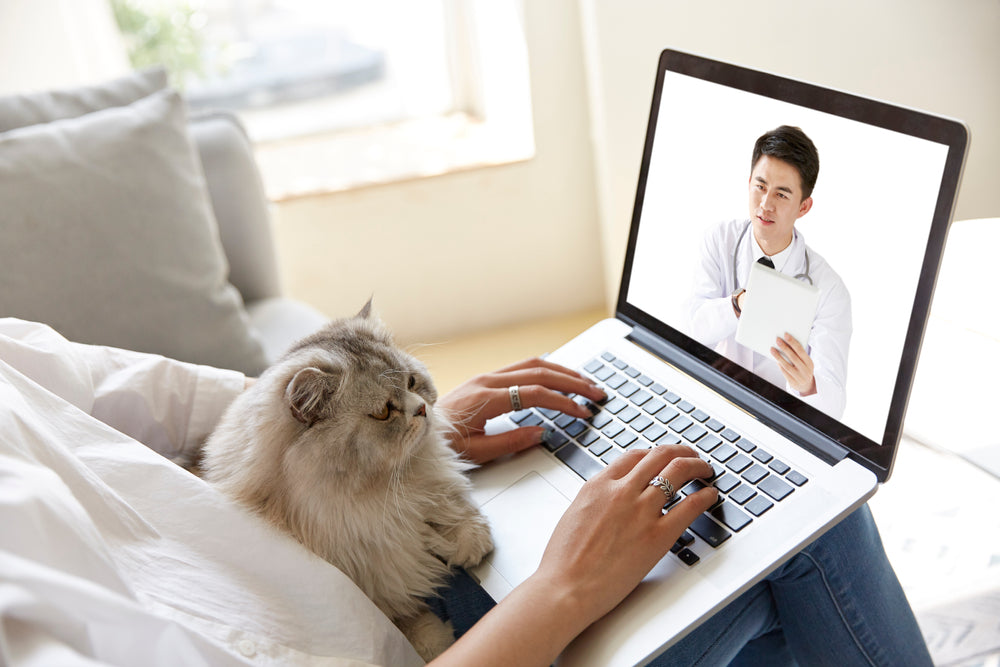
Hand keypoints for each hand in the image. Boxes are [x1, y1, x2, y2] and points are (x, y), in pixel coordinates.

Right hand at [429, 445, 717, 666]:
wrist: (565, 588)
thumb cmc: (564, 561)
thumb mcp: (574, 514)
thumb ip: (596, 500)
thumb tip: (609, 498)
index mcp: (598, 485)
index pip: (634, 455)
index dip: (654, 453)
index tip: (663, 457)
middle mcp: (622, 491)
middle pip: (660, 455)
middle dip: (680, 451)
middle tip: (691, 455)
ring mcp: (641, 511)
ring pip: (678, 471)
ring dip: (697, 466)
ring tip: (705, 469)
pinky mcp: (657, 536)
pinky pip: (690, 506)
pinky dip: (705, 496)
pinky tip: (711, 495)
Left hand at [436, 357, 605, 463]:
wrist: (416, 430)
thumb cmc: (443, 444)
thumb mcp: (477, 452)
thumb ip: (511, 442)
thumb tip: (542, 432)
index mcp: (486, 398)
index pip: (534, 394)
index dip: (562, 402)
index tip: (583, 411)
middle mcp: (488, 381)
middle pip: (539, 373)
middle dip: (572, 382)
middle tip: (596, 392)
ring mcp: (487, 377)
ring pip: (533, 365)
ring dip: (562, 372)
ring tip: (586, 382)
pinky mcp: (486, 380)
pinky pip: (522, 367)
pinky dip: (546, 369)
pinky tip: (559, 375)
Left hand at [771, 333, 815, 395]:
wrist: (806, 386)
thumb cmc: (803, 369)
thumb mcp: (805, 362)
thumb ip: (798, 355)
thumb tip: (786, 343)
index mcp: (809, 363)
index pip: (801, 351)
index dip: (793, 342)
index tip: (786, 335)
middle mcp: (805, 370)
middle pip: (793, 357)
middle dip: (785, 347)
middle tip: (777, 339)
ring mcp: (799, 377)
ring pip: (787, 365)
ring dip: (778, 356)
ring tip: (772, 349)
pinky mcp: (793, 382)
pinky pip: (784, 372)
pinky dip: (779, 365)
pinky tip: (775, 359)